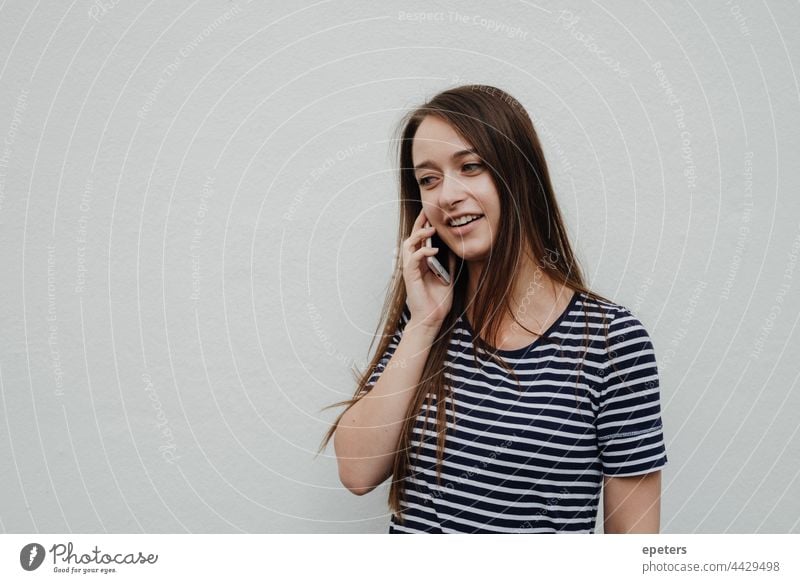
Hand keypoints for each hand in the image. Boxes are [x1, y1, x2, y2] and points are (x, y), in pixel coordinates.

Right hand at [401, 209, 456, 331]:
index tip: (431, 214)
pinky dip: (423, 251)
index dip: (423, 226)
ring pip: (408, 244)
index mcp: (421, 262)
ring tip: (431, 229)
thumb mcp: (448, 276)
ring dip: (419, 234)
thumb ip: (448, 262)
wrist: (432, 318)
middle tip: (427, 212)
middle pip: (412, 237)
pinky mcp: (410, 276)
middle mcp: (413, 263)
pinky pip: (413, 258)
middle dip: (419, 223)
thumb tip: (453, 247)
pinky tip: (434, 249)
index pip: (420, 240)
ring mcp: (410, 269)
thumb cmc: (438, 300)